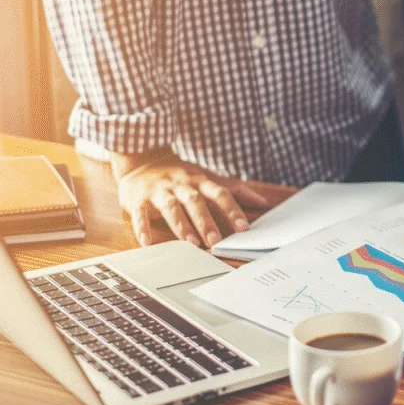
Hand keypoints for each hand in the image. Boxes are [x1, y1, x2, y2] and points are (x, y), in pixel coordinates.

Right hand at [113, 148, 270, 247]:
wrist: (143, 161)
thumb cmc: (182, 175)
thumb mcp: (209, 177)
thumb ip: (236, 190)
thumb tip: (264, 202)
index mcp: (200, 180)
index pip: (220, 193)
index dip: (232, 209)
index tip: (243, 227)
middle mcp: (181, 184)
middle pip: (195, 201)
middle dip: (206, 221)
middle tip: (215, 241)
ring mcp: (160, 191)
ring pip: (171, 207)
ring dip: (181, 225)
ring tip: (191, 243)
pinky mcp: (139, 199)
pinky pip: (140, 214)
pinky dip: (143, 228)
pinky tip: (147, 242)